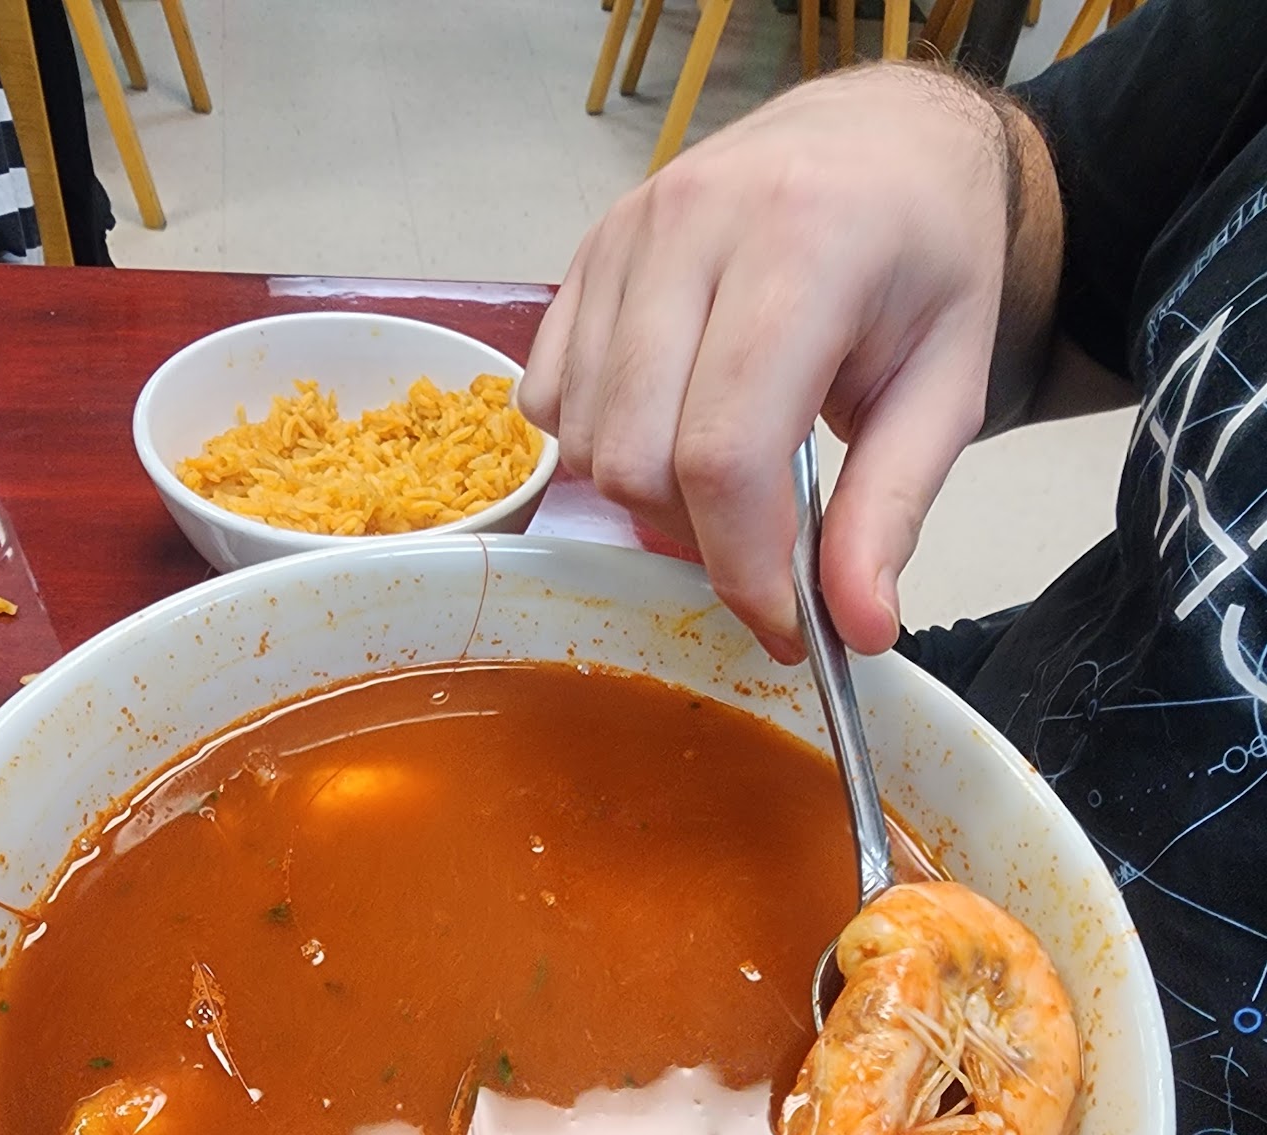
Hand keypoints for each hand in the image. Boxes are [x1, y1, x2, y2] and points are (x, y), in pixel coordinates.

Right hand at [519, 67, 1031, 659]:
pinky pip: (550, 402)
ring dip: (649, 496)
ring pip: (585, 441)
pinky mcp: (584, 255)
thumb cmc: (926, 258)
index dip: (745, 569)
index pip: (725, 454)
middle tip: (765, 542)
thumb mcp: (948, 386)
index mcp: (804, 244)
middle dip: (699, 539)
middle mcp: (693, 225)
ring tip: (726, 474)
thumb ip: (894, 510)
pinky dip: (599, 445)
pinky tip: (669, 425)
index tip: (788, 627)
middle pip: (636, 458)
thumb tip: (857, 629)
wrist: (882, 142)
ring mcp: (624, 235)